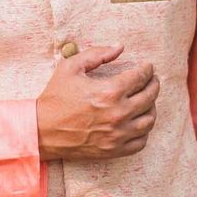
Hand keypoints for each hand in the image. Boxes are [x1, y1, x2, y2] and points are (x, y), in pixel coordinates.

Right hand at [36, 44, 158, 160]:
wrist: (42, 130)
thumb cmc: (55, 97)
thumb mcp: (70, 67)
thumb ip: (96, 54)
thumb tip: (119, 47)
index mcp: (109, 91)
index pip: (140, 77)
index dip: (147, 69)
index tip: (148, 66)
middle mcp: (118, 113)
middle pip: (150, 97)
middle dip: (154, 85)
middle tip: (152, 80)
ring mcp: (118, 134)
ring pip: (149, 120)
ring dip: (152, 107)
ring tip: (147, 100)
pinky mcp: (114, 149)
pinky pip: (141, 141)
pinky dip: (144, 130)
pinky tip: (138, 121)